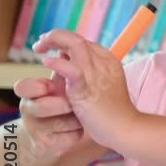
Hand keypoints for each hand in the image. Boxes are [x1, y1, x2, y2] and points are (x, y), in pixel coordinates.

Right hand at [14, 74, 82, 154]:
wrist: (54, 135)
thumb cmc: (62, 102)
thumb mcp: (60, 84)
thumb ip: (64, 68)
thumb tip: (71, 51)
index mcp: (28, 92)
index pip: (23, 87)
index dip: (39, 87)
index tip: (51, 87)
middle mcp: (27, 110)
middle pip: (43, 107)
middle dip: (66, 105)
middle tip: (75, 104)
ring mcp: (36, 129)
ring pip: (62, 122)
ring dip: (78, 118)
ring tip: (81, 115)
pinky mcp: (47, 145)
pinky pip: (70, 137)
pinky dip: (79, 131)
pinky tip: (80, 129)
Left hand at [32, 30, 137, 148]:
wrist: (126, 129)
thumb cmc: (112, 112)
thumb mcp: (101, 85)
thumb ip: (85, 71)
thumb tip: (65, 56)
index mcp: (108, 61)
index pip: (81, 41)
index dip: (62, 39)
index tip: (48, 46)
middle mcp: (103, 62)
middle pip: (76, 38)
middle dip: (54, 36)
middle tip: (39, 45)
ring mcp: (97, 74)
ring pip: (74, 43)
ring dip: (53, 40)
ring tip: (39, 48)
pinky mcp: (87, 88)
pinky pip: (71, 69)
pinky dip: (57, 63)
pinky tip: (45, 61)